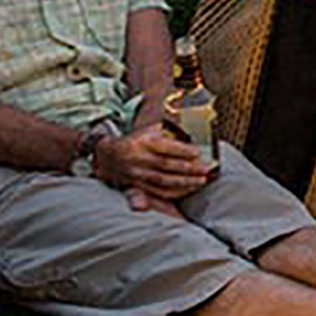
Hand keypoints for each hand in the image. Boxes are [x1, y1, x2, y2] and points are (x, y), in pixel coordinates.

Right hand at [98, 121, 212, 206]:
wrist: (108, 155)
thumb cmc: (138, 140)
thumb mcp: (150, 129)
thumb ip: (168, 127)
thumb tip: (189, 122)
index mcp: (143, 142)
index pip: (165, 147)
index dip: (182, 150)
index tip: (197, 152)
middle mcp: (139, 159)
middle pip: (166, 166)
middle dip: (188, 169)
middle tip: (206, 169)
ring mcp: (137, 174)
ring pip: (163, 181)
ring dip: (184, 183)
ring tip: (201, 181)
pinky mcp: (137, 185)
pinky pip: (157, 191)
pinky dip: (174, 192)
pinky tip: (188, 190)